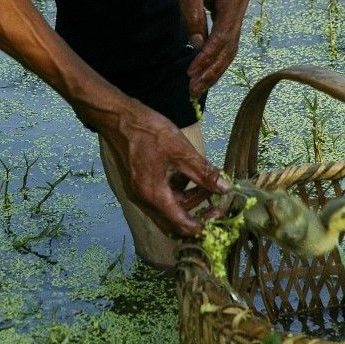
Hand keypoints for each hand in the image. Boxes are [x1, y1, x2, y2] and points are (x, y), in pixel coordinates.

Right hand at [95, 100, 229, 237]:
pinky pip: (161, 196)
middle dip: (197, 213)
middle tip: (216, 201)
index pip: (181, 224)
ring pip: (169, 208)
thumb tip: (225, 188)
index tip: (218, 214)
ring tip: (206, 183)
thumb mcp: (181, 151)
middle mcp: (145, 200)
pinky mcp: (139, 183)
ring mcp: (140, 192)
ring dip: (188, 200)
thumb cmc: (149, 132)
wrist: (119, 119)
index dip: (202, 224)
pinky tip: (187, 174)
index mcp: (155, 195)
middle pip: (174, 221)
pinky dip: (177, 191)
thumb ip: (203, 173)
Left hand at [170, 0, 250, 96]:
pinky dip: (216, 54)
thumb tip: (196, 45)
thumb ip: (192, 16)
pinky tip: (204, 69)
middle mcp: (242, 2)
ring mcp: (239, 5)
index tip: (191, 74)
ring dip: (215, 67)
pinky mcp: (231, 7)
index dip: (206, 58)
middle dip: (212, 70)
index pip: (223, 36)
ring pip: (231, 45)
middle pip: (231, 46)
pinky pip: (227, 36)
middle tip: (194, 90)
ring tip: (198, 86)